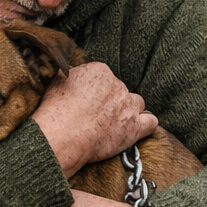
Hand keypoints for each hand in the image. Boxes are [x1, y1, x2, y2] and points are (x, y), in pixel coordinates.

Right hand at [33, 62, 157, 178]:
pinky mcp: (134, 128)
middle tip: (95, 115)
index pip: (104, 78)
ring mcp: (128, 107)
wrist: (62, 135)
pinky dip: (147, 124)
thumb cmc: (55, 110)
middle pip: (120, 91)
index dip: (96, 91)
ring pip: (137, 103)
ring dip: (129, 111)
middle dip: (110, 102)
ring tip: (114, 122)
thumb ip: (70, 74)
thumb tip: (69, 72)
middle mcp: (118, 86)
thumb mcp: (57, 81)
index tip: (87, 101)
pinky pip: (151, 122)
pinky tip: (138, 128)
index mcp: (100, 71)